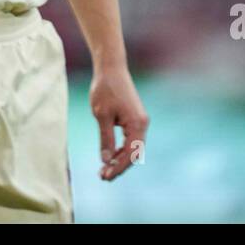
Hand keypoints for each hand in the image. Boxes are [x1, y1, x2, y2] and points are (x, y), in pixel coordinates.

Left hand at [90, 66, 147, 180]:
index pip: (130, 153)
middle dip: (119, 166)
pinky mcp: (134, 118)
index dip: (118, 167)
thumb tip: (106, 160)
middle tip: (102, 176)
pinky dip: (121, 149)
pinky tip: (110, 155)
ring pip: (132, 147)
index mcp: (137, 124)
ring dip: (120, 159)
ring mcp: (139, 121)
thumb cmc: (105, 89)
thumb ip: (106, 139)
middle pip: (134, 153)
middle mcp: (142, 124)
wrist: (111, 68)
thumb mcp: (102, 115)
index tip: (105, 176)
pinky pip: (130, 139)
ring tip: (104, 169)